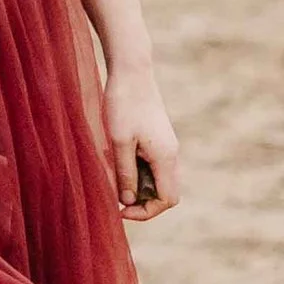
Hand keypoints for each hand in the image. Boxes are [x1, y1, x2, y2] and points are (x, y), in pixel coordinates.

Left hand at [104, 59, 179, 220]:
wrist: (131, 70)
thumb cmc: (123, 104)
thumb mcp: (119, 142)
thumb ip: (125, 174)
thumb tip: (128, 201)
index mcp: (166, 157)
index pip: (167, 199)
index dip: (146, 212)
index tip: (120, 209)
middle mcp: (171, 154)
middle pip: (164, 192)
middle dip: (141, 201)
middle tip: (114, 196)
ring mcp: (166, 146)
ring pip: (156, 179)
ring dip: (136, 184)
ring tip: (112, 174)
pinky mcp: (157, 138)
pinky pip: (150, 165)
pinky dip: (135, 169)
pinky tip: (114, 158)